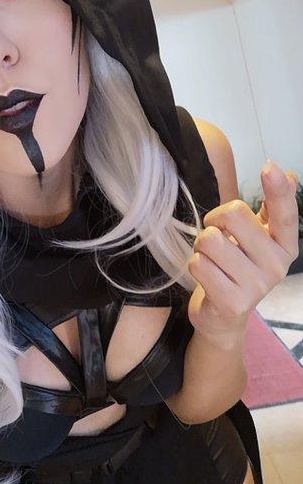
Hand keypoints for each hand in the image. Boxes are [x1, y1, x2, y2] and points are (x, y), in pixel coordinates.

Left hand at [187, 161, 298, 341]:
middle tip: (217, 238)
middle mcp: (276, 266)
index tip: (269, 166)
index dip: (278, 189)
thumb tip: (289, 174)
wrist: (224, 316)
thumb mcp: (257, 238)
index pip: (285, 214)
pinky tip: (206, 276)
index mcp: (285, 245)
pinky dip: (195, 265)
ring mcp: (256, 286)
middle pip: (234, 216)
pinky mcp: (232, 302)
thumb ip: (271, 208)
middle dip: (214, 221)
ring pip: (210, 240)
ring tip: (211, 259)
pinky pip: (199, 264)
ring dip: (201, 246)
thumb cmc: (237, 268)